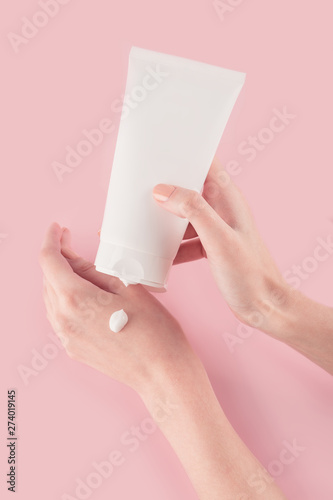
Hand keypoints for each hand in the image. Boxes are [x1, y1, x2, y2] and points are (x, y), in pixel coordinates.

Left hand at [39, 223, 196, 393]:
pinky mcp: (73, 349)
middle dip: (57, 258)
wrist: (162, 373)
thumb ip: (94, 270)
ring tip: (78, 267)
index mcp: (75, 298)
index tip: (57, 228)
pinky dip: (64, 299)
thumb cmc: (153, 329)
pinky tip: (83, 294)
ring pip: (51, 298)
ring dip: (59, 279)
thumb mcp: (127, 287)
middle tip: (71, 243)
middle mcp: (63, 319)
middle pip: (48, 279)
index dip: (50, 239)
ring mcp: (66, 337)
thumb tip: (73, 258)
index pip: (48, 260)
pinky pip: (59, 316)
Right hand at [153, 157, 289, 331]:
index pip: (206, 163)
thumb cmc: (250, 274)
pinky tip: (157, 253)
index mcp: (228, 197)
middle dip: (166, 187)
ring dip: (165, 217)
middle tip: (140, 187)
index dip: (184, 154)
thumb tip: (162, 191)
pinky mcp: (211, 245)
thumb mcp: (219, 240)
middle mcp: (222, 208)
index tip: (158, 154)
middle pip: (189, 187)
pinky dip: (171, 243)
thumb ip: (194, 211)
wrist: (264, 306)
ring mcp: (216, 227)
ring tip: (142, 219)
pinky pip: (185, 238)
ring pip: (185, 214)